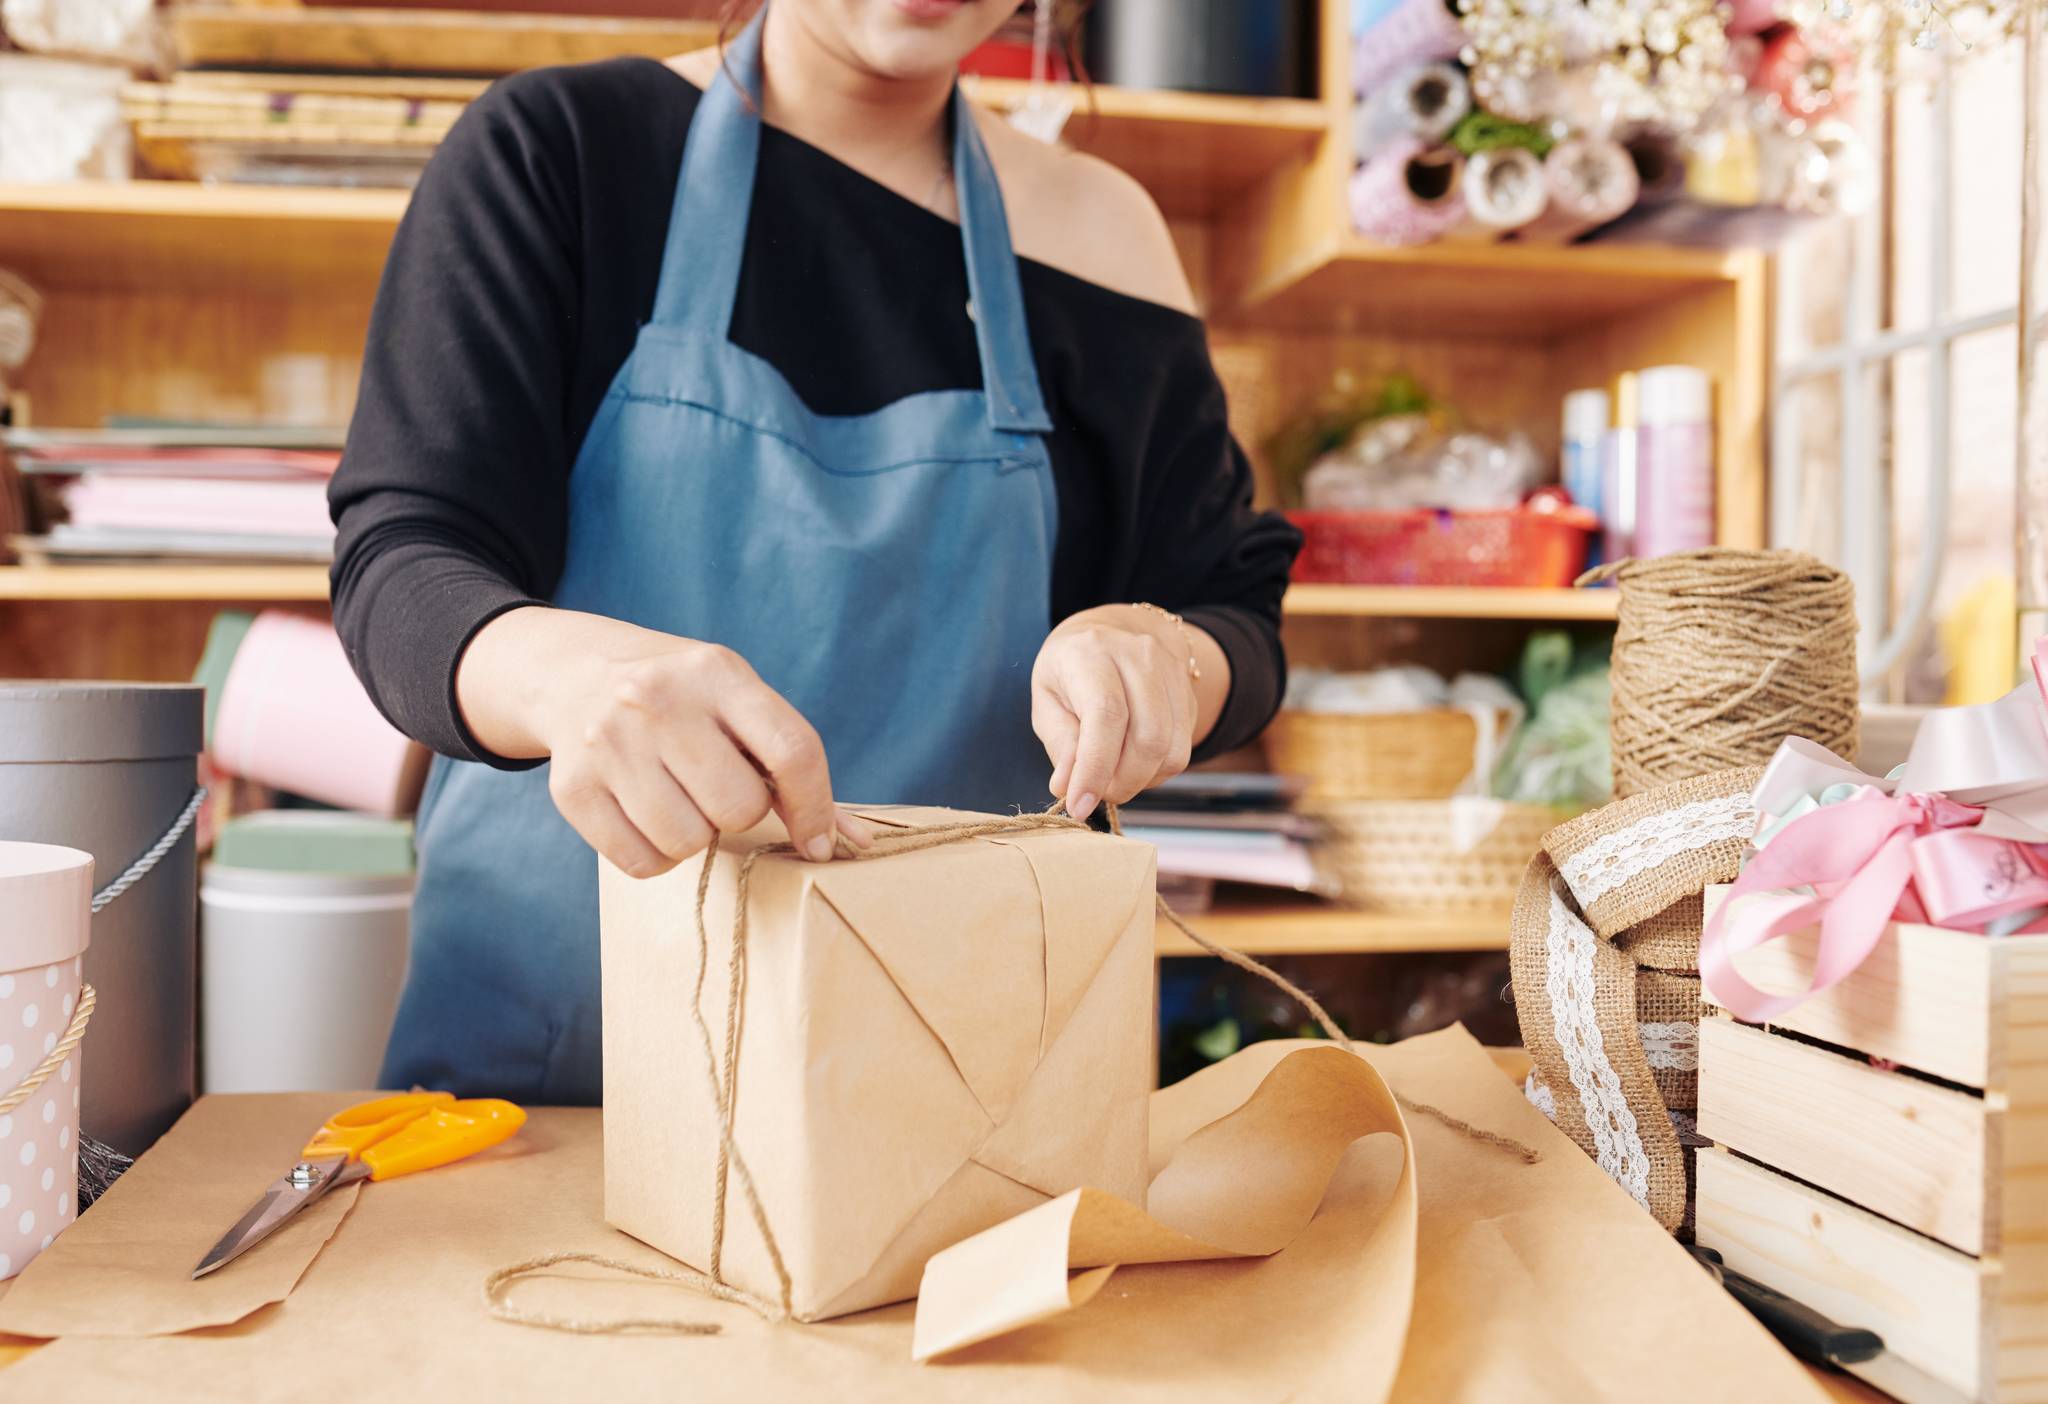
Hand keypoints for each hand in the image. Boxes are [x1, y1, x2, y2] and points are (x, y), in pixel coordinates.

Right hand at [457, 609, 868, 877]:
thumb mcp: (737, 701)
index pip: (792, 750)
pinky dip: (656, 856)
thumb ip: (791, 762)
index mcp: (716, 672)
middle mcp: (657, 700)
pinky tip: (647, 817)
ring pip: (687, 842)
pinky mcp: (572, 787)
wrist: (573, 674)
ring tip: (680, 800)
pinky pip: (641, 863)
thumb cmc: (681, 699)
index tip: (819, 841)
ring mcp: (608, 742)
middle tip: (717, 791)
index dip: (817, 807)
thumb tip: (854, 839)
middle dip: (739, 814)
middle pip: (738, 807)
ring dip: (695, 837)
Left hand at [1031, 605, 1197, 821]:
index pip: (1106, 715)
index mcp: (1093, 653)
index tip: (1078, 806)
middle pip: (1147, 738)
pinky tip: (1133, 765)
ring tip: (1112, 778)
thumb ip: (1059, 741)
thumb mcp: (1047, 699)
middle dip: (1120, 783)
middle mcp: (1140, 657)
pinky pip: (1181, 752)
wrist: (1115, 632)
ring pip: (1171, 750)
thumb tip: (1067, 786)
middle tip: (1095, 794)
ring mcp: (1171, 675)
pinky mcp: (1189, 697)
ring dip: (1139, 781)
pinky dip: (1155, 773)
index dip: (1094, 768)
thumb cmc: (1071, 671)